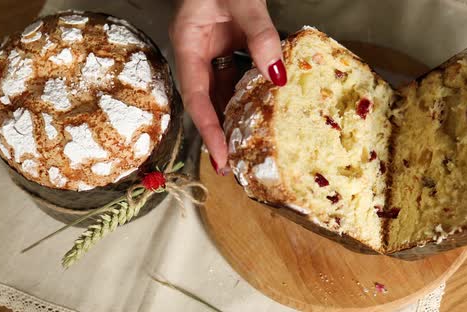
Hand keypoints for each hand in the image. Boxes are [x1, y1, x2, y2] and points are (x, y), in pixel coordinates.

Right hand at [170, 0, 285, 173]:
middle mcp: (198, 52)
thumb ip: (258, 35)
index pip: (197, 98)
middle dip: (220, 134)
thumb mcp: (242, 1)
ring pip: (223, 91)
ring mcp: (214, 49)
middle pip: (207, 101)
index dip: (208, 130)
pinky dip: (249, 93)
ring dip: (235, 118)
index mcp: (189, 45)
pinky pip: (237, 75)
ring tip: (248, 147)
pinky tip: (262, 109)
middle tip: (233, 166)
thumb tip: (277, 76)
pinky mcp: (229, 45)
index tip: (220, 158)